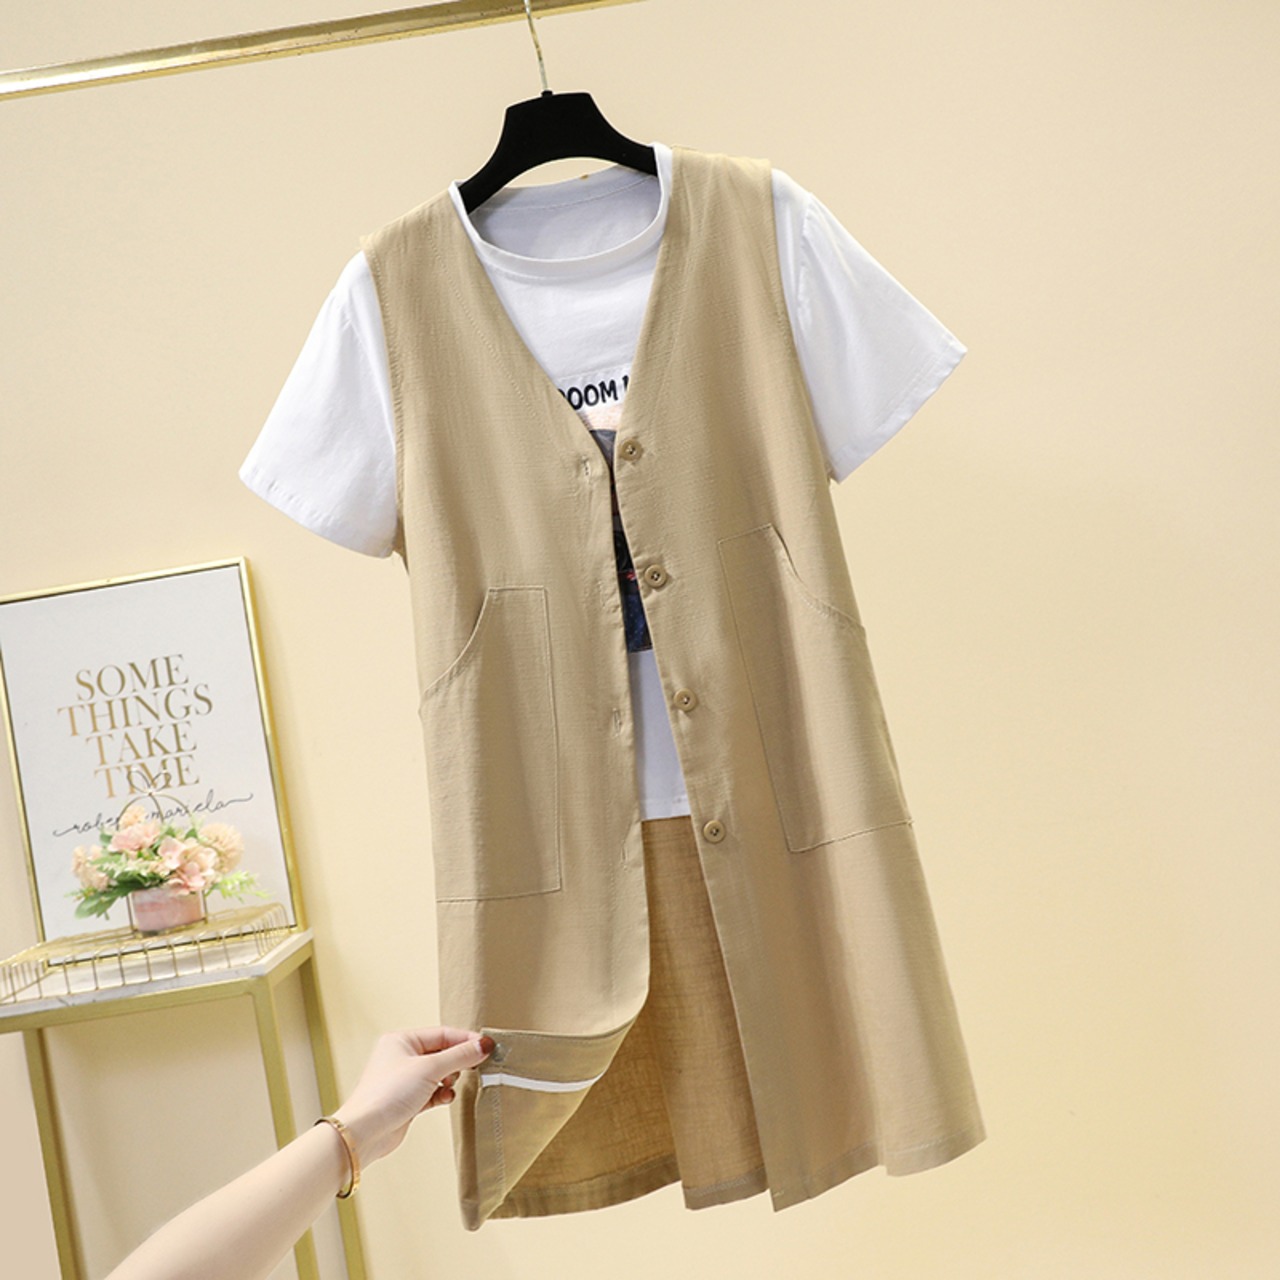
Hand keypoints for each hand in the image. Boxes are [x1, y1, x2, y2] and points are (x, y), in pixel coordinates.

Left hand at [331, 1027, 493, 1168]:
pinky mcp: (407, 1101)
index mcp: (402, 1040)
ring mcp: (404, 1080)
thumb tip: (484, 1045)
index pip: (442, 1034)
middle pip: (441, 1053)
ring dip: (450, 1080)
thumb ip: (459, 1056)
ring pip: (438, 1073)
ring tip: (452, 1085)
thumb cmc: (388, 1094)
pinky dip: (442, 1094)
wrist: (366, 1132)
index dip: (465, 1040)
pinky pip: (433, 1092)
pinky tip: (446, 1098)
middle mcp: (402, 1057)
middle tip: (477, 1066)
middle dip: (458, 1061)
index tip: (486, 1046)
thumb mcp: (430, 1069)